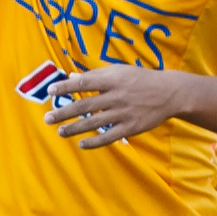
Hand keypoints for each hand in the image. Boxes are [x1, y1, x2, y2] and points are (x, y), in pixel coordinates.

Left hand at [43, 64, 187, 147]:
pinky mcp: (131, 128)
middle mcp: (117, 96)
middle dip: (64, 112)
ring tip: (60, 132)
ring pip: (94, 123)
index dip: (66, 87)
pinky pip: (109, 137)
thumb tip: (72, 78)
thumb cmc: (140, 79)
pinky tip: (81, 144)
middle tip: (47, 118)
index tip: (51, 91)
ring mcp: (124, 113)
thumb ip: (96, 75)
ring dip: (75, 128)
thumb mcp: (119, 71)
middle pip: (85, 105)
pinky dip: (94, 142)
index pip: (84, 83)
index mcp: (113, 79)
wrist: (169, 93)